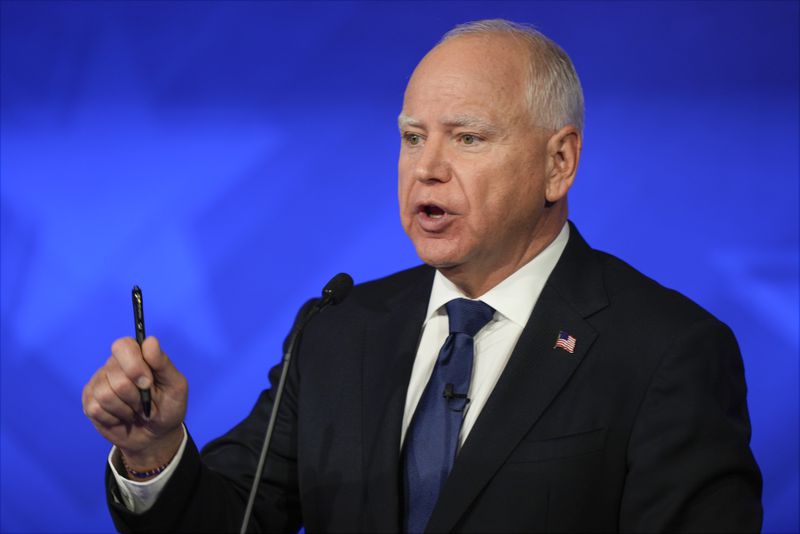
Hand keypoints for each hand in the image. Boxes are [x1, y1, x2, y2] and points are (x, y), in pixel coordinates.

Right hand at [82, 336, 187, 470]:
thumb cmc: (168, 407)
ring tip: (134, 411)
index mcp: (136, 354)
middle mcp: (114, 364)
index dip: (134, 366)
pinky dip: (114, 418)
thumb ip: (163, 364)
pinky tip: (121, 417)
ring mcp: (99, 382)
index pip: (123, 346)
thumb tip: (150, 342)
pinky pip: (96, 409)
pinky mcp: (89, 402)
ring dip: (126, 409)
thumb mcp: (176, 386)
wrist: (156, 435)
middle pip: (116, 376)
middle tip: (144, 402)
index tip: (148, 384)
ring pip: (105, 394)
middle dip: (135, 396)